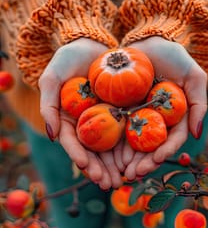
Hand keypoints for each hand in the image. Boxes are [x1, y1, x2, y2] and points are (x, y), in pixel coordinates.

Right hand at [38, 37, 121, 187]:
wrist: (92, 44)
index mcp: (69, 120)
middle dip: (101, 168)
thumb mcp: (52, 78)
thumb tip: (51, 135)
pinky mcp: (123, 111)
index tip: (86, 167)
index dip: (79, 156)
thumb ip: (48, 105)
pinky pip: (128, 131)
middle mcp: (88, 123)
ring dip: (118, 165)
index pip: (73, 142)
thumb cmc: (69, 59)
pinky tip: (139, 158)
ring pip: (112, 147)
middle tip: (110, 183)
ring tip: (125, 179)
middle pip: (94, 151)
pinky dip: (132, 146)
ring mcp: (106, 118)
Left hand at [121, 36, 207, 177]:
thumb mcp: (192, 76)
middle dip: (141, 162)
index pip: (170, 138)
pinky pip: (112, 127)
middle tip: (132, 174)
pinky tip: (103, 154)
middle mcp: (153, 120)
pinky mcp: (117, 109)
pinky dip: (109, 142)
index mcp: (172, 117)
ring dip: (124, 159)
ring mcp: (134, 115)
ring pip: (130, 142)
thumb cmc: (172, 56)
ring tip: (117, 172)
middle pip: (148, 146)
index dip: (165, 150)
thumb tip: (196, 134)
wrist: (147, 41)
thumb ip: (197, 103)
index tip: (156, 158)